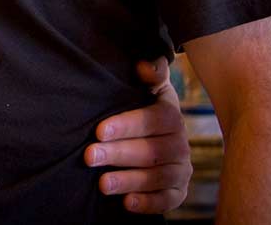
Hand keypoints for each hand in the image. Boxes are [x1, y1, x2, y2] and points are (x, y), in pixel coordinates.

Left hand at [83, 58, 192, 213]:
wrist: (159, 132)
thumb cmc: (144, 105)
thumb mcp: (149, 87)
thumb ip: (150, 73)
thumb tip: (143, 65)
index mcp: (171, 115)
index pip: (154, 120)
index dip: (127, 125)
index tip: (99, 130)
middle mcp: (181, 143)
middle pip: (152, 151)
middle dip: (118, 154)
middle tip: (88, 156)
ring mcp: (182, 169)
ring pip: (158, 177)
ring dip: (129, 181)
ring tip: (102, 184)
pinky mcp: (179, 191)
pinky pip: (168, 200)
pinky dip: (149, 204)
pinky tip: (127, 204)